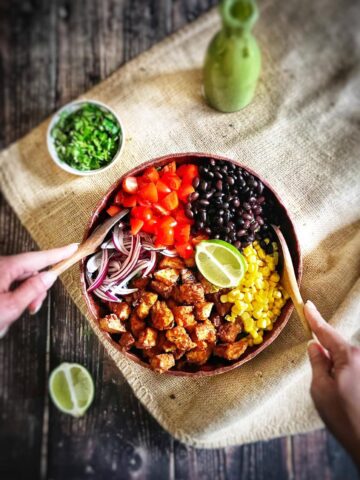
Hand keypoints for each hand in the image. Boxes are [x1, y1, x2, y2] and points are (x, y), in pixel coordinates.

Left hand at [0, 243, 77, 334]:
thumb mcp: (10, 308)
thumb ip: (33, 291)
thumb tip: (49, 276)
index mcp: (5, 268)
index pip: (39, 259)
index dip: (58, 254)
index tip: (73, 248)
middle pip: (29, 272)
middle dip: (35, 289)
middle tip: (32, 309)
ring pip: (18, 281)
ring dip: (22, 297)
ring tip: (11, 316)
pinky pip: (7, 286)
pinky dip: (11, 298)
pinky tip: (3, 313)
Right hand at [305, 301, 359, 465]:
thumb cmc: (342, 416)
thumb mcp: (320, 388)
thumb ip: (317, 362)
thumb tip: (314, 346)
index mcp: (348, 356)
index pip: (326, 332)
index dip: (314, 318)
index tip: (307, 304)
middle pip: (337, 346)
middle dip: (325, 354)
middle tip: (321, 379)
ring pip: (344, 359)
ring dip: (335, 370)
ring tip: (335, 398)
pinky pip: (352, 369)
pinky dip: (343, 377)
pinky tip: (343, 397)